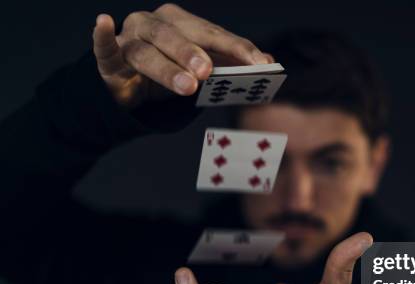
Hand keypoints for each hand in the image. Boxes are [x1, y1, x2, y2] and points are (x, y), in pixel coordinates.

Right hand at [92, 3, 272, 107]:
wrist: (132, 90)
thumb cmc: (171, 74)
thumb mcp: (203, 71)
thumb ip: (231, 66)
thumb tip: (270, 62)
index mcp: (182, 23)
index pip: (213, 34)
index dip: (237, 49)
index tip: (262, 64)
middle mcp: (155, 24)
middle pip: (175, 36)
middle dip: (194, 52)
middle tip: (210, 71)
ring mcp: (130, 39)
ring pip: (147, 52)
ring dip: (167, 67)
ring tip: (189, 85)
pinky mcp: (109, 59)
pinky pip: (104, 48)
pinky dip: (101, 36)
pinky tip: (102, 21)